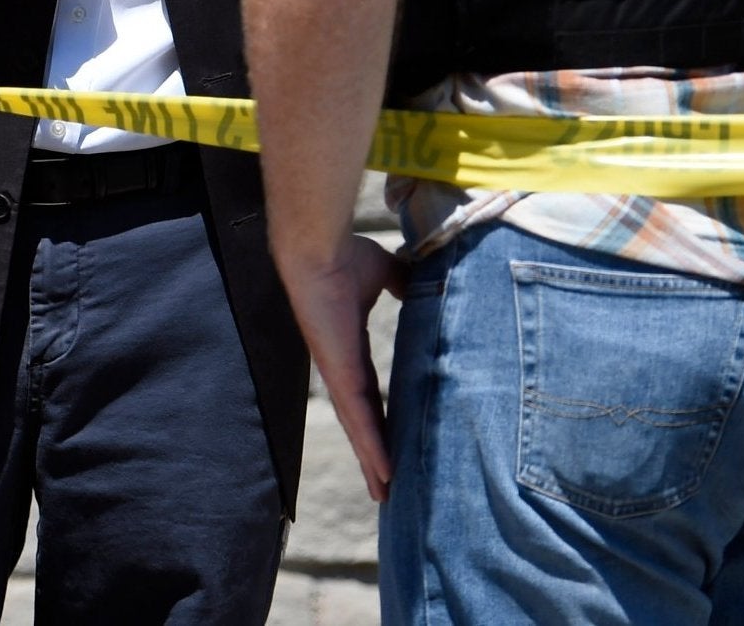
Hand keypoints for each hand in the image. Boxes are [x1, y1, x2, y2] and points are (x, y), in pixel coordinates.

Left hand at [292, 234, 408, 501]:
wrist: (318, 248)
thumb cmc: (343, 257)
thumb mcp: (382, 273)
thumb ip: (401, 282)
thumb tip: (425, 283)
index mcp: (352, 351)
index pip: (369, 397)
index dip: (381, 422)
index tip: (392, 444)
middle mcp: (342, 369)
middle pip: (362, 422)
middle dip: (373, 455)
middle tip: (385, 489)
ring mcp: (338, 374)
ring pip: (359, 430)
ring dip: (372, 462)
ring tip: (386, 494)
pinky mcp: (338, 372)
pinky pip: (357, 417)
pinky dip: (370, 446)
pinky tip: (382, 472)